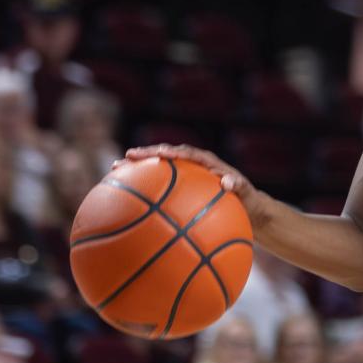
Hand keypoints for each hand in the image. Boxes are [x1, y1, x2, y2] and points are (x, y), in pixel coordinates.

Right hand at [122, 145, 273, 229]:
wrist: (248, 210)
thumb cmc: (248, 201)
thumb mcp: (247, 194)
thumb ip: (239, 186)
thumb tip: (227, 182)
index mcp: (208, 164)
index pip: (187, 153)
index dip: (173, 152)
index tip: (159, 153)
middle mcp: (193, 167)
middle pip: (165, 157)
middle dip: (146, 155)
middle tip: (126, 156)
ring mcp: (184, 178)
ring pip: (157, 170)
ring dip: (137, 169)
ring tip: (114, 170)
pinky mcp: (180, 190)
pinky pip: (159, 188)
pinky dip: (143, 191)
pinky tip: (124, 200)